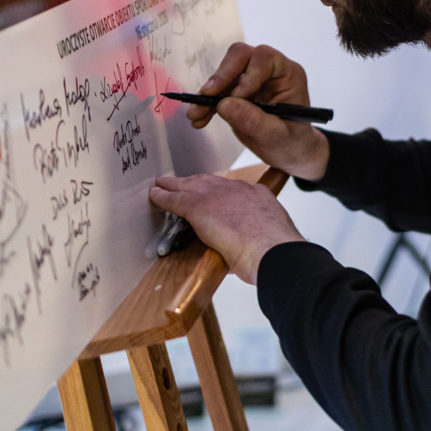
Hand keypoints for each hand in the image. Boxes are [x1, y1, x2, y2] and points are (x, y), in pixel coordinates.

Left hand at [148, 174, 302, 283]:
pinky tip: (155, 196)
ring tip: (164, 185)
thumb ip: (254, 234)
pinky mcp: (198, 206)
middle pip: (208, 181)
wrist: (271, 247)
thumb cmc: (275, 248)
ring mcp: (216, 195)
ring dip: (175, 185)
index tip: (213, 196)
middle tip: (182, 184)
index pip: (232, 189)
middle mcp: (236, 189)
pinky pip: (174, 198)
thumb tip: (246, 248)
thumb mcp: (271, 233)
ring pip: (189, 185)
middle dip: (194, 182)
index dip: (218, 191)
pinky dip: (162, 197)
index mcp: (255, 195)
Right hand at [186, 42, 329, 180]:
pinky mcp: (236, 92)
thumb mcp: (278, 136)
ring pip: (223, 75)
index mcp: (287, 74)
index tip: (237, 95)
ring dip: (207, 95)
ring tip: (196, 115)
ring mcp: (251, 80)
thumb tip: (225, 104)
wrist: (290, 152)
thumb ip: (254, 121)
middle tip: (206, 96)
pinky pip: (217, 92)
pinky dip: (206, 105)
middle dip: (221, 76)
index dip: (248, 73)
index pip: (265, 58)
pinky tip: (199, 120)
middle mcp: (269, 71)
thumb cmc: (293, 142)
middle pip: (240, 57)